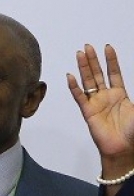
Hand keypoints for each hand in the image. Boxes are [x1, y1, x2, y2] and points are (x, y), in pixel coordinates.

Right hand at [67, 44, 133, 195]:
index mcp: (120, 95)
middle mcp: (106, 97)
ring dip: (83, 68)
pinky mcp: (88, 112)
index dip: (111, 61)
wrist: (124, 148)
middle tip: (88, 47)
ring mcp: (96, 103)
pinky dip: (74, 87)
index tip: (107, 48)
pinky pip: (79, 97)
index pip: (114, 73)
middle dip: (93, 60)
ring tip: (79, 54)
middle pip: (98, 74)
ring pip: (88, 81)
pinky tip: (70, 76)